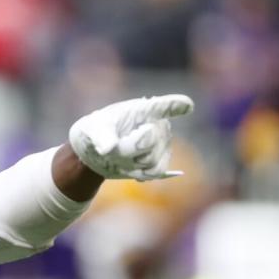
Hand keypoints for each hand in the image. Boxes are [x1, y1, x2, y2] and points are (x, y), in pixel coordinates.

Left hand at [68, 94, 193, 180]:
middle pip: (149, 142)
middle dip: (128, 149)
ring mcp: (162, 143)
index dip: (175, 105)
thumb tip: (109, 149)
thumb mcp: (92, 130)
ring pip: (152, 161)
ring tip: (119, 157)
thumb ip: (101, 137)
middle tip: (111, 150)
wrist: (96, 152)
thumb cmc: (94, 132)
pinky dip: (141, 173)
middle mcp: (158, 124)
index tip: (187, 105)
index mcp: (142, 109)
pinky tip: (131, 169)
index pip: (162, 106)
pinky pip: (156, 172)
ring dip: (131, 164)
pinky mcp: (161, 159)